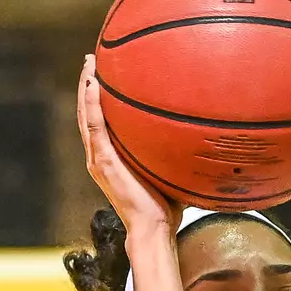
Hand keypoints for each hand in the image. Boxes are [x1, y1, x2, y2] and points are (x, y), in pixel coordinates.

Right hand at [77, 54, 178, 236]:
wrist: (154, 229)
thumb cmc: (165, 206)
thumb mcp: (170, 170)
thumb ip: (177, 151)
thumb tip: (204, 134)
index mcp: (111, 158)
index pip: (101, 122)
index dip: (99, 98)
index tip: (105, 74)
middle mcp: (100, 156)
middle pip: (88, 113)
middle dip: (88, 85)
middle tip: (93, 61)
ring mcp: (99, 159)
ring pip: (86, 115)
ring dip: (85, 88)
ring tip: (89, 64)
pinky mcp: (104, 162)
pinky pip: (94, 127)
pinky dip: (91, 104)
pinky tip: (93, 84)